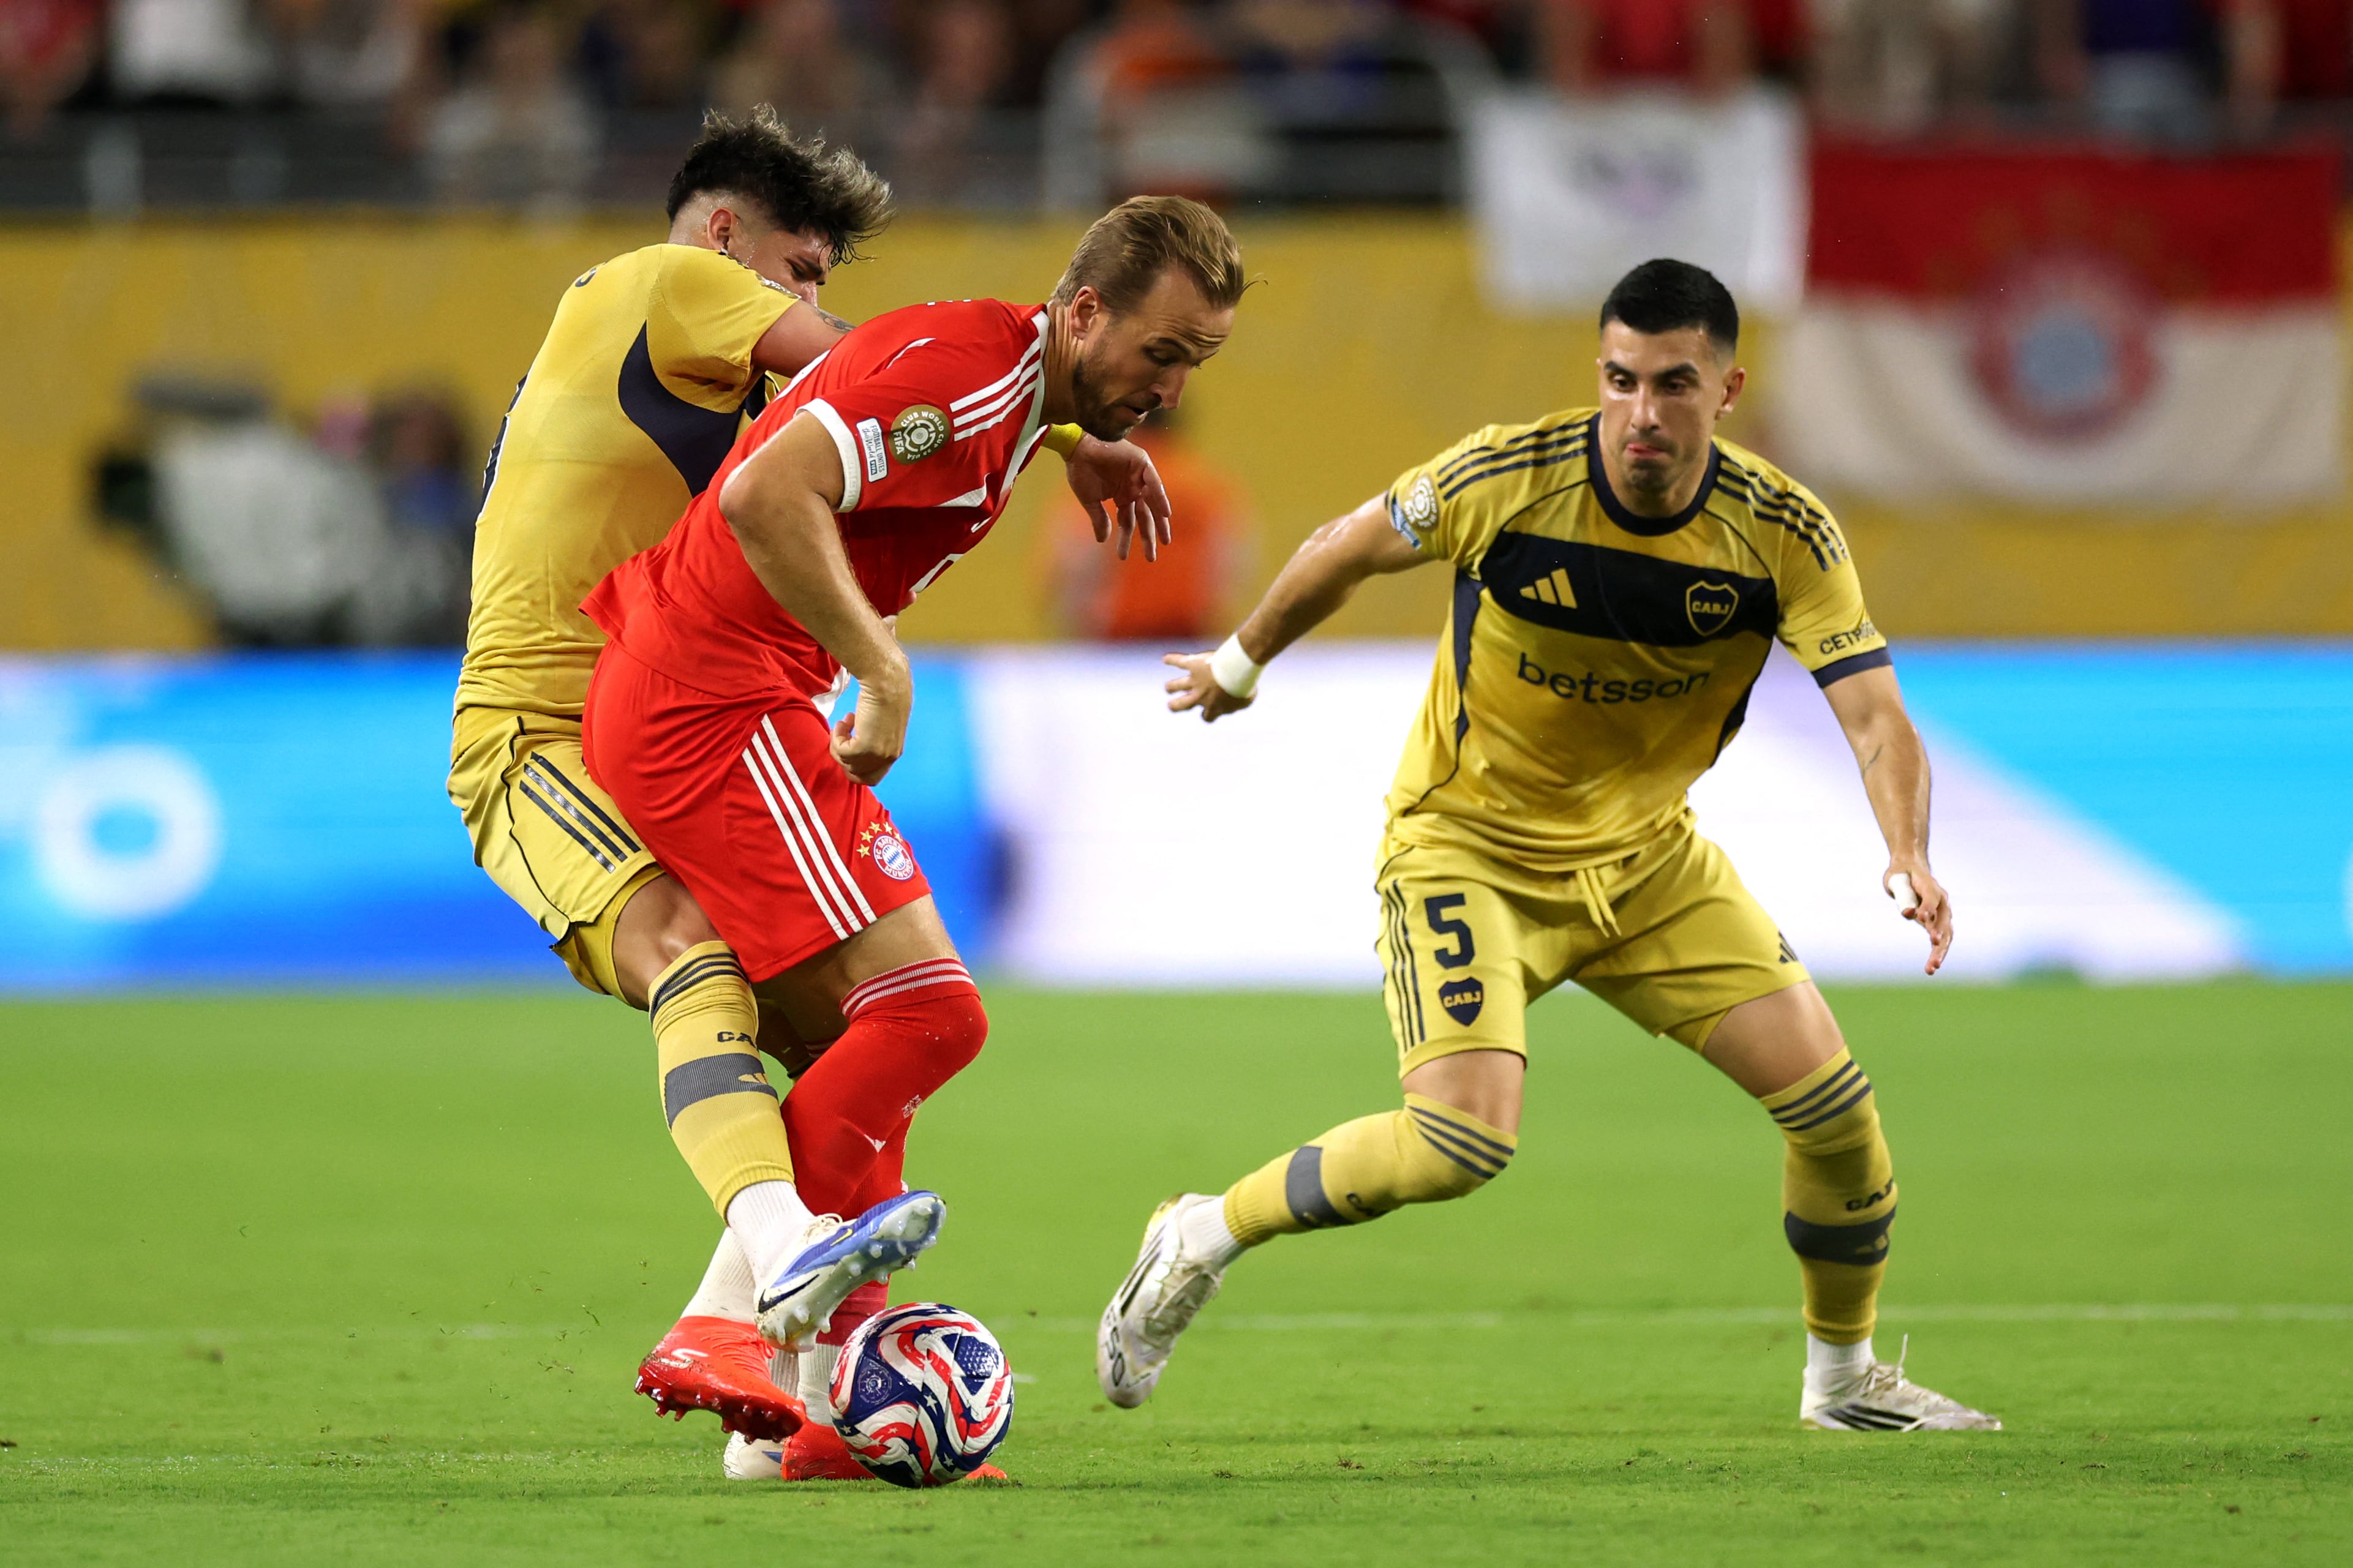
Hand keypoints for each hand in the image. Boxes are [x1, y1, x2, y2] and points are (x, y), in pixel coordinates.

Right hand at [832, 668, 909, 785]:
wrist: (887, 683)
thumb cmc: (884, 696)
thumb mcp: (880, 726)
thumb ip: (872, 741)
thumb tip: (852, 746)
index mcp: (894, 753)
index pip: (872, 777)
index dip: (856, 766)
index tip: (848, 746)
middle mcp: (888, 758)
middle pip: (856, 775)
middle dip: (844, 758)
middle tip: (842, 737)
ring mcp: (877, 754)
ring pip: (846, 763)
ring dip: (839, 743)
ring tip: (844, 722)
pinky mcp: (865, 747)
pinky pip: (841, 751)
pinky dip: (837, 736)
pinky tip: (845, 719)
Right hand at [1065, 435, 1171, 561]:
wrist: (1077, 447)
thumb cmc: (1080, 471)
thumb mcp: (1090, 501)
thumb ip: (1099, 519)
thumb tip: (1102, 540)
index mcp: (1121, 496)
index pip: (1127, 521)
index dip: (1126, 539)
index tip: (1123, 557)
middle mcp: (1132, 488)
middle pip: (1144, 516)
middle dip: (1148, 535)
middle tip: (1152, 556)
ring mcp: (1138, 476)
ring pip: (1153, 502)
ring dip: (1160, 521)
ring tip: (1164, 540)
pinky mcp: (1141, 463)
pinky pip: (1154, 482)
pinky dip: (1160, 497)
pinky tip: (1165, 514)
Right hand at [1163, 651, 1253, 721]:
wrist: (1237, 670)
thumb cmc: (1245, 686)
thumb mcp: (1247, 699)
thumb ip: (1240, 703)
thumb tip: (1237, 701)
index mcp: (1213, 707)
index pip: (1206, 717)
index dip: (1207, 714)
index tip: (1209, 711)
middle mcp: (1200, 696)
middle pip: (1181, 705)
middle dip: (1175, 706)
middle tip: (1172, 705)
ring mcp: (1194, 680)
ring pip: (1176, 686)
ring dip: (1171, 687)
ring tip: (1168, 688)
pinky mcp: (1193, 664)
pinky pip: (1178, 662)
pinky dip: (1171, 660)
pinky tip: (1165, 659)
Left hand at [1885, 862, 1952, 975]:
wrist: (1911, 871)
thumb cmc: (1901, 875)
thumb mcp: (1896, 880)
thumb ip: (1902, 894)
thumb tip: (1908, 913)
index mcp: (1930, 886)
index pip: (1930, 897)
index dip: (1927, 907)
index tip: (1921, 918)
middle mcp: (1941, 901)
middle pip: (1943, 919)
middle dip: (1939, 934)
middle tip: (1934, 944)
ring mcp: (1942, 913)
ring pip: (1946, 935)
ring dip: (1939, 951)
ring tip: (1932, 968)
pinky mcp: (1938, 924)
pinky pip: (1940, 940)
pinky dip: (1936, 953)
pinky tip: (1931, 968)